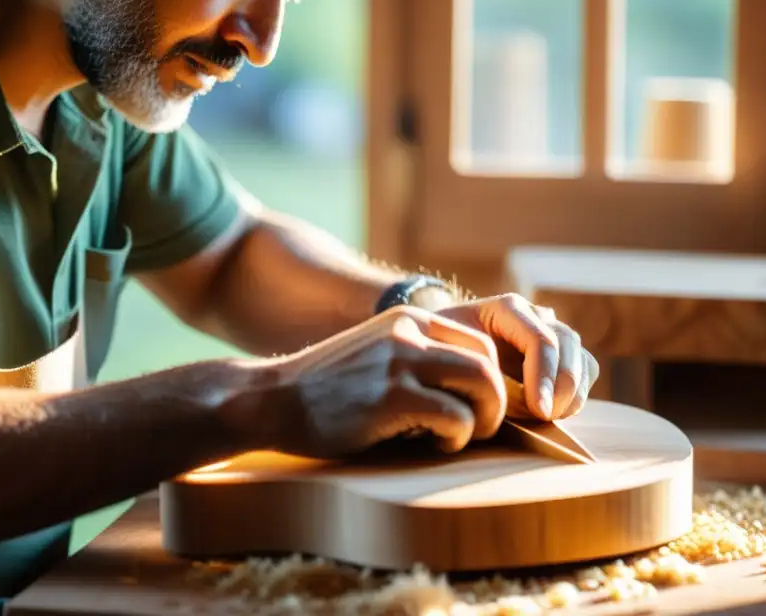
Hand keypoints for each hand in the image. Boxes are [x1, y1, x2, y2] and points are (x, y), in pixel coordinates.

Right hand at [256, 305, 506, 458]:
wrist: (271, 400)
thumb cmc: (325, 392)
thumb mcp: (376, 355)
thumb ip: (417, 358)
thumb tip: (473, 389)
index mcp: (408, 319)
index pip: (480, 342)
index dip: (490, 381)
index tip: (476, 408)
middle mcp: (409, 332)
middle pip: (488, 361)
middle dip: (494, 402)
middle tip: (476, 428)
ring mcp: (400, 361)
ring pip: (483, 384)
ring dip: (482, 420)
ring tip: (455, 437)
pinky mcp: (392, 396)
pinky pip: (455, 418)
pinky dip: (454, 438)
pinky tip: (430, 445)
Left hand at [437, 293, 598, 421]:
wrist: (445, 349)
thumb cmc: (441, 353)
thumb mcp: (445, 355)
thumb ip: (472, 369)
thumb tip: (501, 396)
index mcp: (506, 308)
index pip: (539, 338)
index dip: (543, 376)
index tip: (538, 411)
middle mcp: (534, 314)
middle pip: (567, 344)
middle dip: (562, 385)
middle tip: (545, 416)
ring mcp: (552, 332)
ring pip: (582, 358)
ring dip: (572, 392)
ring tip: (548, 417)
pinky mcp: (562, 355)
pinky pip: (586, 372)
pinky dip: (577, 395)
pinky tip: (553, 412)